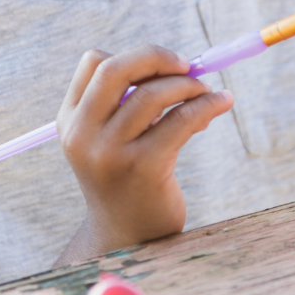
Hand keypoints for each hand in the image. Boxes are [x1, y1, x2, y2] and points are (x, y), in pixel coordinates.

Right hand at [56, 44, 232, 262]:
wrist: (129, 238)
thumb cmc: (128, 177)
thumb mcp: (113, 137)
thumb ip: (132, 102)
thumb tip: (186, 66)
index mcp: (70, 121)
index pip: (94, 62)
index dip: (133, 56)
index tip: (164, 65)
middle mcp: (83, 135)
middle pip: (116, 70)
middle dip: (157, 57)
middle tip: (187, 65)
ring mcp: (110, 153)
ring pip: (152, 94)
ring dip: (188, 84)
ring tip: (208, 91)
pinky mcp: (143, 168)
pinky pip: (181, 120)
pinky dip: (207, 104)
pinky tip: (223, 101)